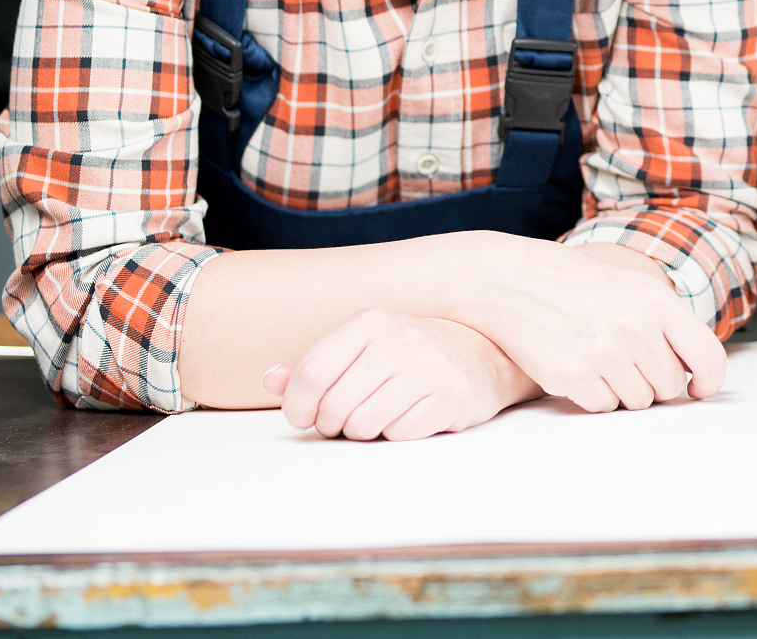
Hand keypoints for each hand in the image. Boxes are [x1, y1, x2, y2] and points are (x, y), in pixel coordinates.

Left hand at [265, 310, 539, 440]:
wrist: (485, 354)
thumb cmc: (411, 354)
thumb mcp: (363, 347)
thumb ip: (315, 364)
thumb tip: (271, 380)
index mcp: (371, 322)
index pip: (311, 372)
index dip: (298, 406)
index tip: (305, 416)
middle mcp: (401, 339)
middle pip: (334, 406)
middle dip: (333, 424)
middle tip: (347, 420)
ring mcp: (430, 367)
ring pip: (365, 425)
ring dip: (365, 431)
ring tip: (379, 416)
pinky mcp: (453, 396)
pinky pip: (401, 434)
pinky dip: (399, 433)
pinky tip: (411, 416)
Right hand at [452, 236, 727, 411]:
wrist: (513, 281)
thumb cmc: (577, 284)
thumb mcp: (633, 287)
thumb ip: (668, 324)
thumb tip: (696, 368)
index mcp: (657, 301)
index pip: (709, 357)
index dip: (708, 381)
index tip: (698, 389)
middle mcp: (635, 327)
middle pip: (670, 387)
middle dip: (654, 382)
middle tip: (626, 362)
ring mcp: (604, 352)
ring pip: (638, 402)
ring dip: (623, 390)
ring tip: (599, 360)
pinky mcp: (574, 375)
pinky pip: (604, 408)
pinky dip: (594, 396)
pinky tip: (579, 368)